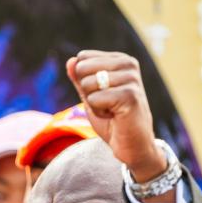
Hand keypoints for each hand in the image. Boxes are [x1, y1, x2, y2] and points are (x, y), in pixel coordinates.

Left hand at [66, 50, 165, 181]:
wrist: (131, 144)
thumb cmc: (112, 120)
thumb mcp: (91, 96)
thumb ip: (80, 79)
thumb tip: (70, 61)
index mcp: (120, 60)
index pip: (82, 59)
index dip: (83, 82)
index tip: (101, 95)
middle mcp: (128, 64)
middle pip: (82, 69)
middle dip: (87, 92)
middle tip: (105, 104)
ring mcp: (131, 78)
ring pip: (88, 85)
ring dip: (94, 104)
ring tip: (111, 110)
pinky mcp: (130, 95)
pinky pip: (94, 99)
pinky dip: (99, 112)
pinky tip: (115, 116)